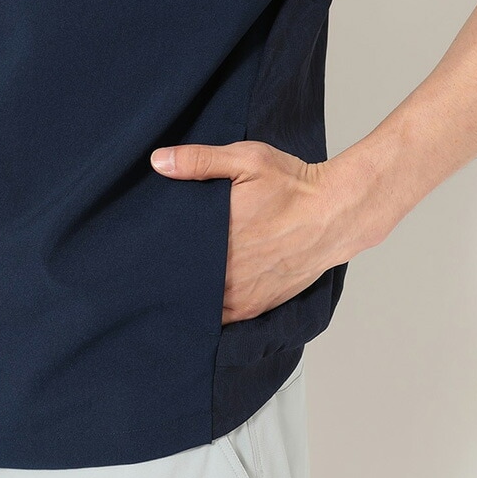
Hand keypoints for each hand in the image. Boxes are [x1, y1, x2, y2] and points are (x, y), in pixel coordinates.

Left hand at [150, 140, 396, 324]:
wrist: (337, 214)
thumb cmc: (293, 186)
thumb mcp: (247, 159)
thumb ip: (200, 160)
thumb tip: (158, 161)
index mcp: (216, 236)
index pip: (168, 256)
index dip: (154, 255)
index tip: (140, 251)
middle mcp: (226, 271)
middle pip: (181, 282)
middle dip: (167, 276)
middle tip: (153, 268)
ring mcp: (242, 293)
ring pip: (200, 304)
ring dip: (188, 295)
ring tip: (172, 285)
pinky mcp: (258, 305)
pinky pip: (223, 318)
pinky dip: (211, 311)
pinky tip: (201, 299)